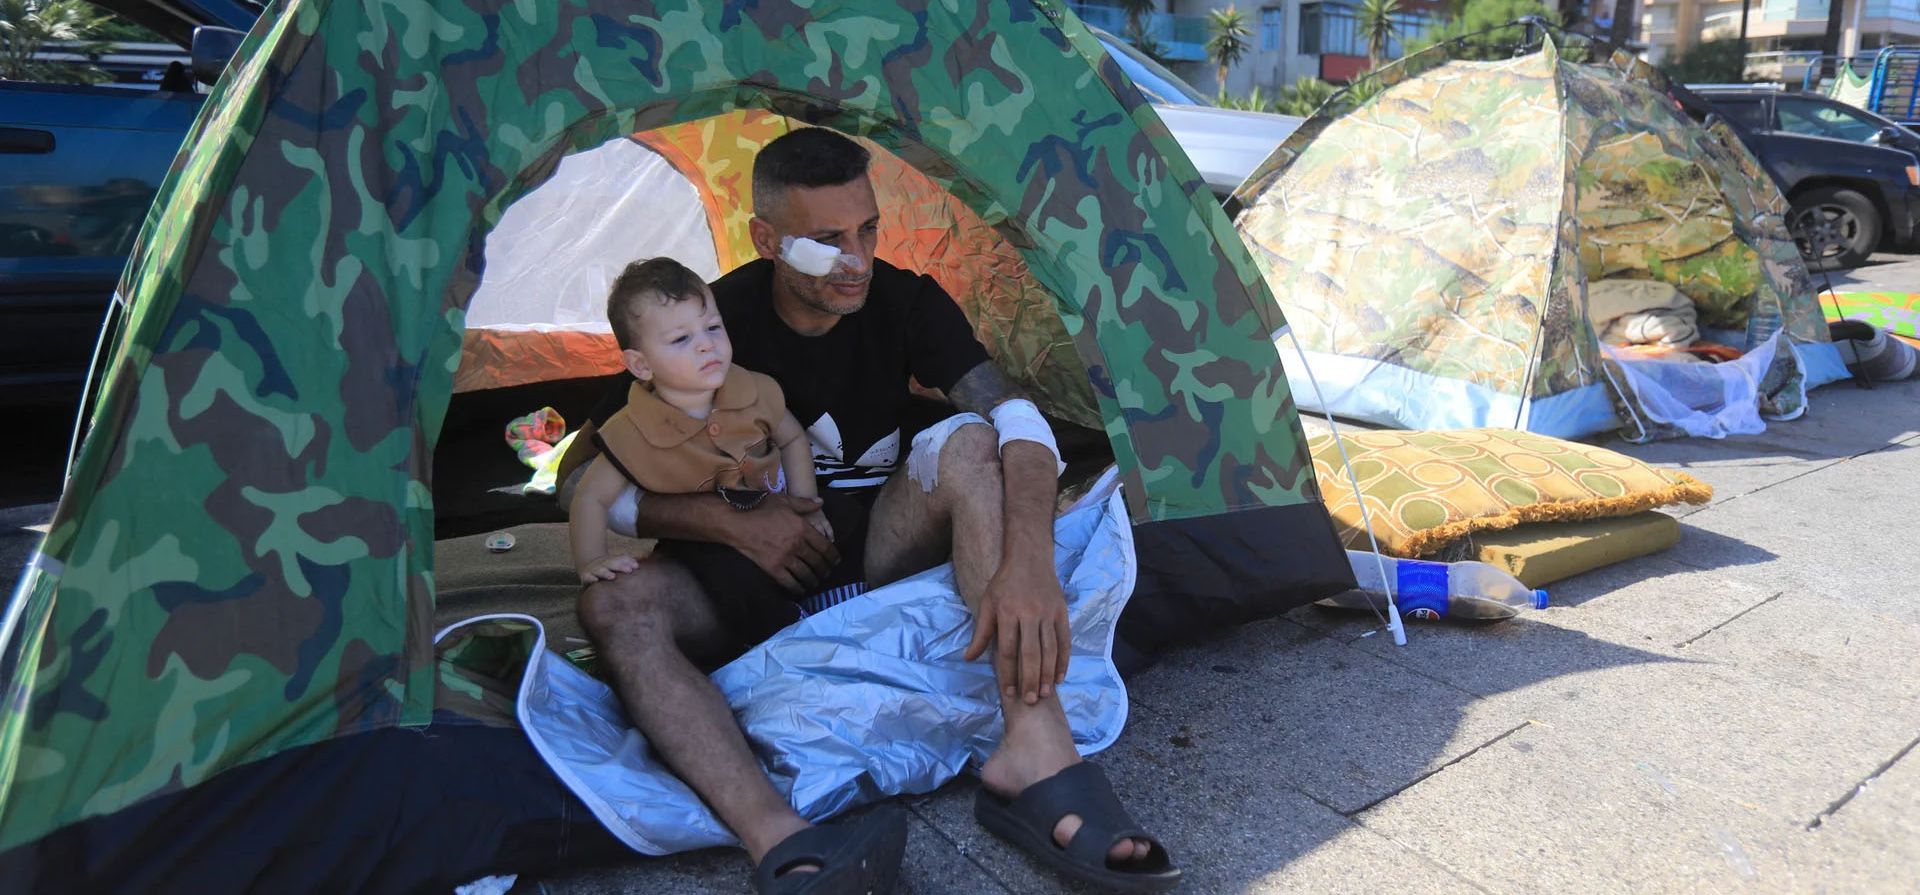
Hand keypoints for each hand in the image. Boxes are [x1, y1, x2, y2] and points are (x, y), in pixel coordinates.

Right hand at [578, 553, 638, 583]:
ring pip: (600, 570)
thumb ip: (629, 562)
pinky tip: (595, 580)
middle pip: (611, 563)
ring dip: (606, 573)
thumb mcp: (618, 564)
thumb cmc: (608, 568)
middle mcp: (603, 563)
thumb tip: (643, 560)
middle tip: (629, 570)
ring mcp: (594, 569)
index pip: (621, 559)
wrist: (587, 566)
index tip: (636, 566)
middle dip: (620, 566)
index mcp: (612, 560)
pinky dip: (590, 578)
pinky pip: (587, 577)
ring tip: (612, 576)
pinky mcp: (586, 576)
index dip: (628, 562)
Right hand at [724, 493, 840, 592]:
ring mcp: (785, 558)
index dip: (833, 556)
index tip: (836, 561)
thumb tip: (821, 502)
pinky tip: (801, 589)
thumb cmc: (760, 509)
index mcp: (802, 528)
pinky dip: (797, 588)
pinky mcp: (773, 568)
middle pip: (817, 562)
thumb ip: (804, 503)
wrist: (738, 524)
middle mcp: (797, 545)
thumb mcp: (784, 501)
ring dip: (814, 580)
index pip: (824, 546)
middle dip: (825, 570)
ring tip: (816, 582)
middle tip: (827, 573)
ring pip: (806, 573)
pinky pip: (790, 582)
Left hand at [963, 555, 1071, 704]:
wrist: (1030, 557)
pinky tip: (1060, 677)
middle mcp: (1030, 614)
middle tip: (1030, 701)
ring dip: (1048, 674)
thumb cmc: (1004, 583)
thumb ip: (981, 633)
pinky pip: (1064, 640)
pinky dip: (1063, 660)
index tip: (1008, 693)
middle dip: (1030, 679)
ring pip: (1050, 649)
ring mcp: (1048, 613)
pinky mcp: (1062, 612)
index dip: (1008, 673)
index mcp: (1008, 612)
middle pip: (1031, 653)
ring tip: (1046, 694)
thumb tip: (968, 658)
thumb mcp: (988, 603)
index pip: (1009, 650)